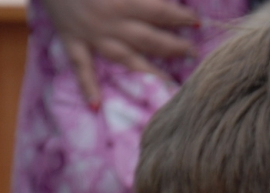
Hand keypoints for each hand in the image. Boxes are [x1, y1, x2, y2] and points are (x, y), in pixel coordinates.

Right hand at [41, 0, 197, 107]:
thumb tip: (161, 1)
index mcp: (123, 0)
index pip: (160, 11)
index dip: (180, 17)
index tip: (196, 23)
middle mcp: (111, 22)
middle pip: (149, 39)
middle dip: (174, 47)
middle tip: (193, 53)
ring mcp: (91, 35)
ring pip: (125, 58)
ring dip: (148, 71)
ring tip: (168, 85)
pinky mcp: (72, 41)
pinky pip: (81, 67)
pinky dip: (87, 86)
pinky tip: (95, 105)